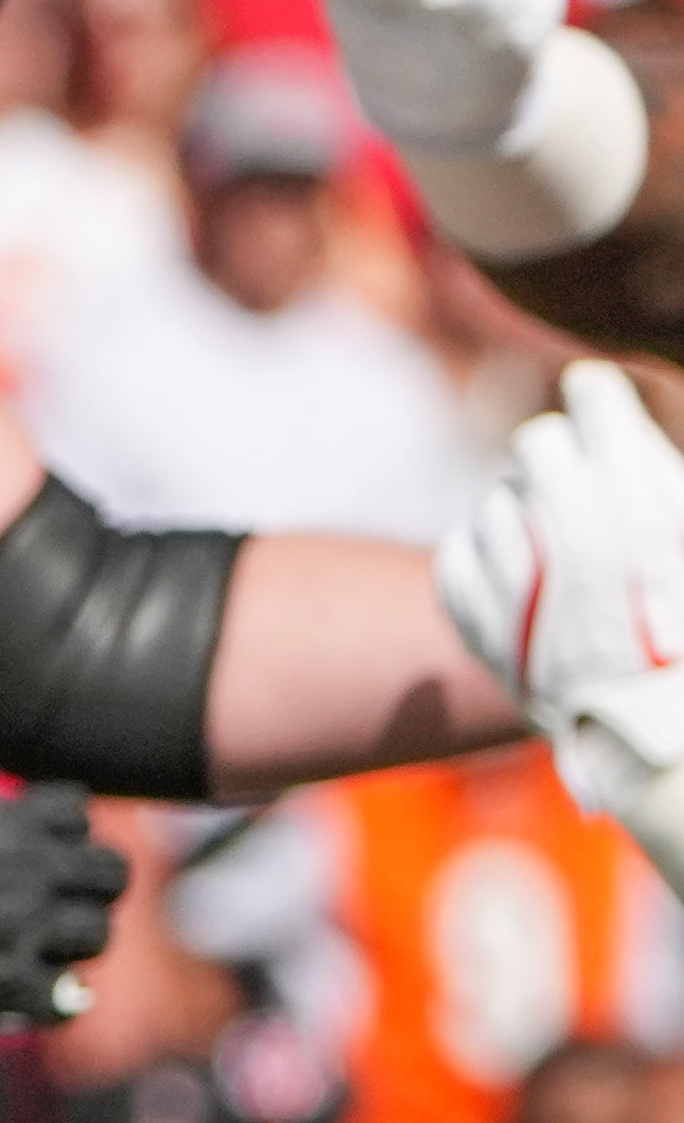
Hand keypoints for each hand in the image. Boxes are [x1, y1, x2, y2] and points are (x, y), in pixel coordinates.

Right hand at [0, 763, 126, 1036]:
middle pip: (111, 874)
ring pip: (97, 935)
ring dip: (75, 939)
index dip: (60, 830)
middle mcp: (23, 874)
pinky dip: (58, 995)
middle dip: (91, 883)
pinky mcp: (1, 989)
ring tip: (44, 944)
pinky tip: (35, 989)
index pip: (77, 813)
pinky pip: (66, 999)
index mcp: (2, 820)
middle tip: (62, 898)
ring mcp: (17, 934)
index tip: (36, 847)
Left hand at [440, 361, 683, 885]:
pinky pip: (459, 555)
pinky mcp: (472, 614)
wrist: (663, 731)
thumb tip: (636, 449)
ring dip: (530, 522)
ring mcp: (510, 562)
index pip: (589, 391)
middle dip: (563, 459)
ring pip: (497, 504)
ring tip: (571, 566)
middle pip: (536, 443)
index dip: (599, 398)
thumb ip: (666, 481)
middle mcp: (561, 509)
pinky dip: (486, 564)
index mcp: (631, 480)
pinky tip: (524, 586)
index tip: (600, 406)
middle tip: (590, 491)